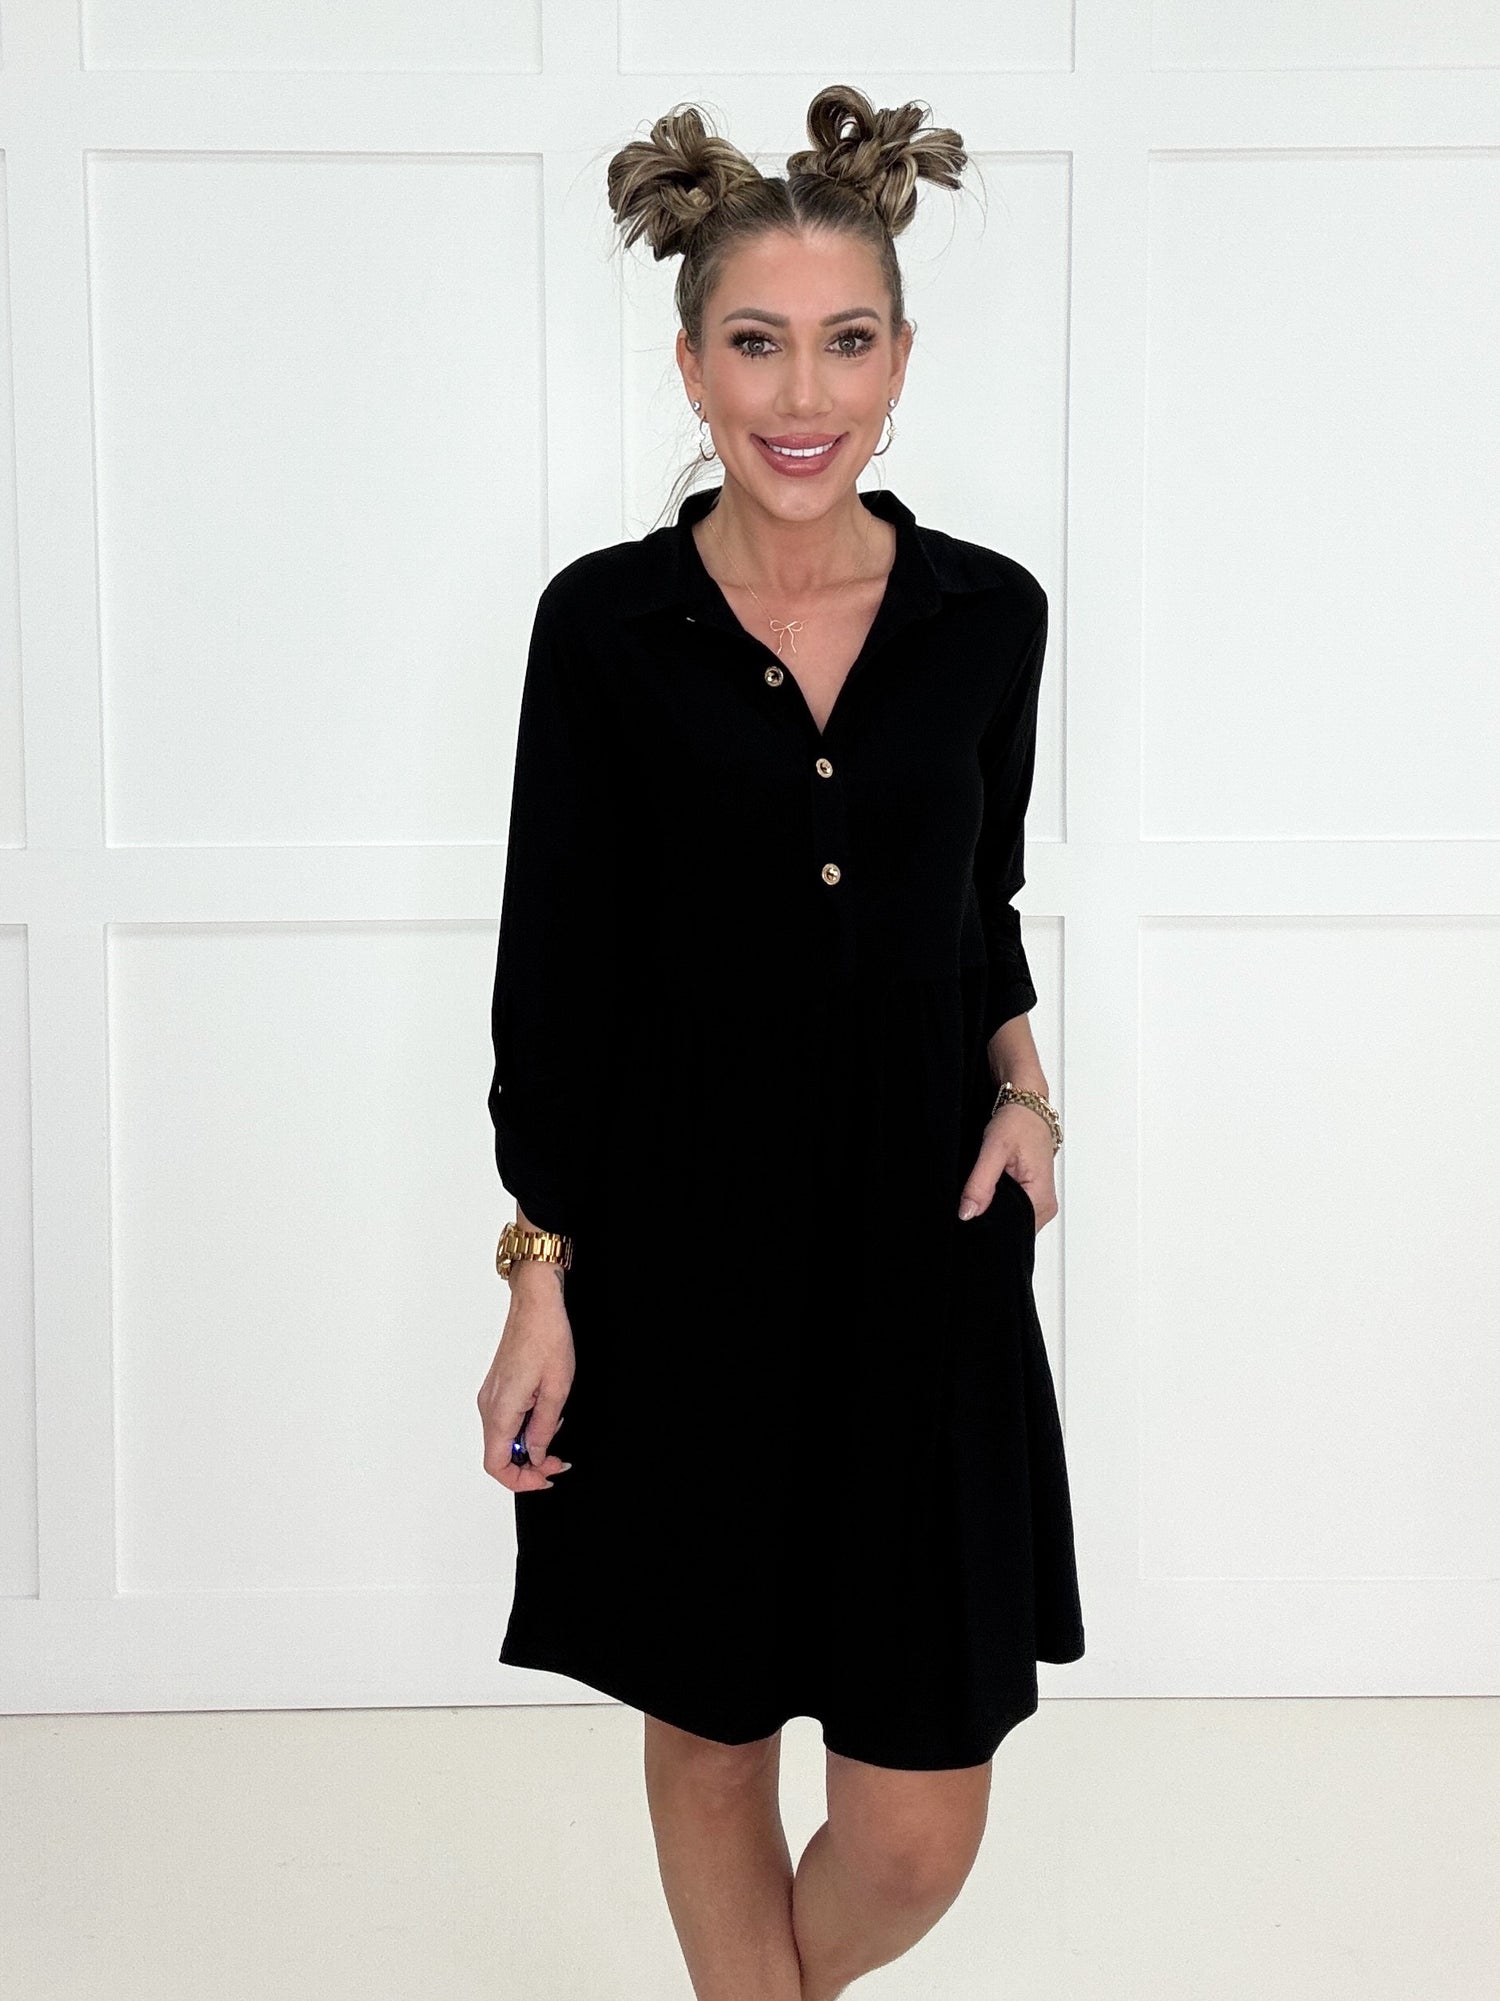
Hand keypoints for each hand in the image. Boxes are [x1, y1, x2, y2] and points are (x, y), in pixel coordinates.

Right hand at [477, 1265, 575, 1492]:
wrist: (535, 1303)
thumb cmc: (547, 1337)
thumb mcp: (557, 1389)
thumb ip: (543, 1428)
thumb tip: (534, 1455)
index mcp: (500, 1409)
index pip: (496, 1465)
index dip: (520, 1480)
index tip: (546, 1476)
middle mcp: (488, 1405)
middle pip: (498, 1455)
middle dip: (528, 1465)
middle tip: (557, 1459)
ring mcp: (490, 1396)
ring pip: (502, 1439)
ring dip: (527, 1446)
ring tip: (555, 1430)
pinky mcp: (497, 1388)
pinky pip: (505, 1421)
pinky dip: (523, 1428)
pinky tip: (545, 1414)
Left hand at [958, 1101, 1056, 1228]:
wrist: (1028, 1108)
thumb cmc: (1018, 1123)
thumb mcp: (994, 1150)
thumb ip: (980, 1184)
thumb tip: (967, 1214)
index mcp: (1041, 1199)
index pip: (1013, 1231)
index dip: (989, 1226)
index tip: (973, 1211)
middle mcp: (1045, 1206)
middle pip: (1013, 1229)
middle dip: (991, 1218)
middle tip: (976, 1195)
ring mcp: (1041, 1203)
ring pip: (1013, 1221)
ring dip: (996, 1211)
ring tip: (986, 1189)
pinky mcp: (1034, 1197)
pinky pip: (1015, 1210)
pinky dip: (1000, 1204)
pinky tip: (992, 1190)